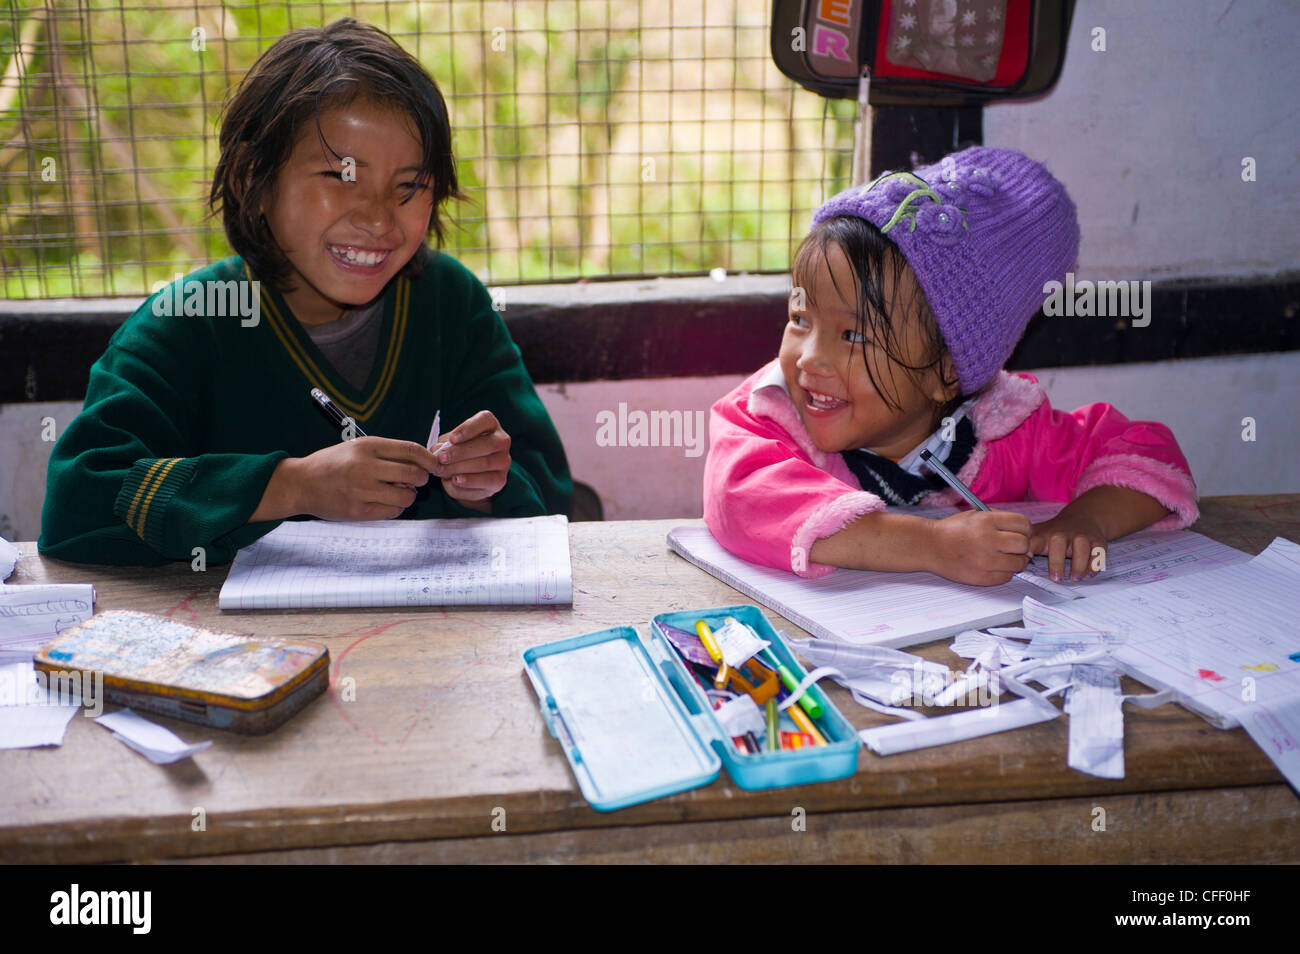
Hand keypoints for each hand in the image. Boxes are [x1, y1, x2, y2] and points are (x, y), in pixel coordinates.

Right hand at [291, 437, 437, 520]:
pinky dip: (396, 507)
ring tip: (398, 491)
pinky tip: (386, 502)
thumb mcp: (357, 447)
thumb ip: (386, 453)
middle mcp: (366, 467)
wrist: (302, 483)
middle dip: (422, 478)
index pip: (410, 450)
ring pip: (407, 496)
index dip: (429, 458)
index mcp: (367, 446)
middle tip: (417, 480)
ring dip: (409, 495)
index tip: (435, 464)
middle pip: (414, 474)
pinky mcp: (359, 511)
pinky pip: (393, 511)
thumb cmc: (333, 464)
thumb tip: (421, 462)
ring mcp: (362, 490)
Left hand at [430, 410, 510, 512]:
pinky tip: (455, 480)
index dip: (469, 429)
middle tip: (442, 458)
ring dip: (461, 467)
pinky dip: (469, 481)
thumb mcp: (451, 443)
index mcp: (490, 425)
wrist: (470, 473)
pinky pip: (486, 481)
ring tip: (442, 471)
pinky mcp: (500, 480)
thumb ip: (444, 444)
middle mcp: (502, 441)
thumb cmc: (459, 451)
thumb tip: (438, 450)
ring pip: (486, 463)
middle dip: (461, 452)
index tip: (452, 439)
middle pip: (488, 444)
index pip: (485, 420)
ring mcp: (504, 461)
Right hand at [928, 509, 1030, 585]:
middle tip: (1012, 547)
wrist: (930, 546)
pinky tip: (994, 566)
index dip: (1024, 529)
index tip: (1019, 533)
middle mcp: (988, 540)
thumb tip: (1026, 538)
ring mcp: (985, 561)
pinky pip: (1007, 577)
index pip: (1023, 524)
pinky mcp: (982, 578)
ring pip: (1019, 563)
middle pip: (1024, 544)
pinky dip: (1004, 573)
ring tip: (1003, 558)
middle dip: (1021, 546)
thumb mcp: (976, 515)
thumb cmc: (954, 530)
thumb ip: (1002, 521)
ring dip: (1015, 561)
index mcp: (987, 521)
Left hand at [1030, 511, 1107, 582]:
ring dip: (1079, 564)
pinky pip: (1099, 551)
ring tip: (1075, 578)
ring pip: (1082, 546)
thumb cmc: (1055, 533)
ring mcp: (1081, 536)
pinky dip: (1095, 563)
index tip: (1026, 557)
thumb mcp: (1039, 536)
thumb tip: (1013, 563)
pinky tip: (1090, 574)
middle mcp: (1063, 533)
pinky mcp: (1097, 540)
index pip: (1034, 540)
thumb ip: (1027, 548)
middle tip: (1056, 580)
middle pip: (1058, 541)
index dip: (1029, 547)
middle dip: (1057, 561)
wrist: (1084, 518)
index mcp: (1045, 534)